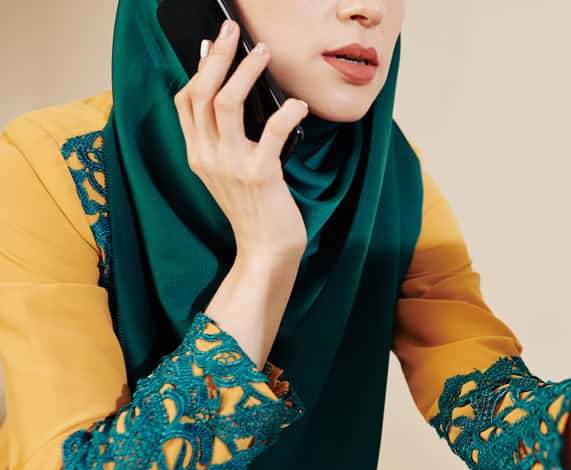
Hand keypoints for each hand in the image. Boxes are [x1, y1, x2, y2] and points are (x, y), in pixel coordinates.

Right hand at [173, 19, 309, 261]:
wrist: (266, 251)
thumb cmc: (257, 209)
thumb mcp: (231, 173)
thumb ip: (227, 140)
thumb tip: (240, 95)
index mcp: (198, 154)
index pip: (185, 102)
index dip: (197, 69)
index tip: (209, 44)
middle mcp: (207, 157)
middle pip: (202, 93)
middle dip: (217, 56)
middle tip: (232, 30)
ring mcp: (231, 166)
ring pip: (226, 103)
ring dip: (245, 72)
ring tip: (263, 52)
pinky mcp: (261, 175)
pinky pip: (272, 131)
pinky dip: (287, 112)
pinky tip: (298, 104)